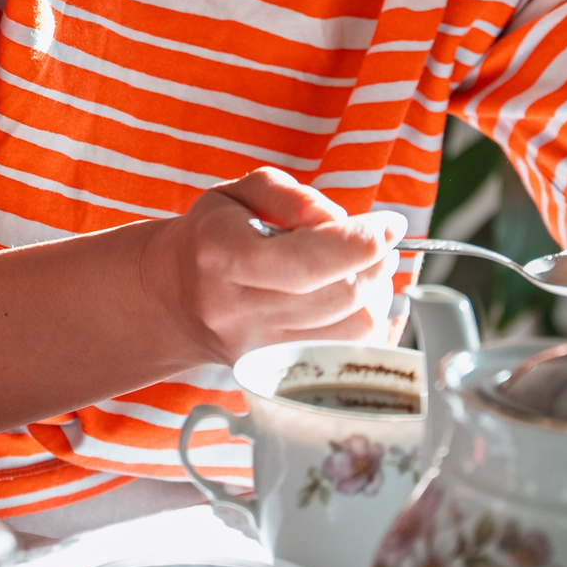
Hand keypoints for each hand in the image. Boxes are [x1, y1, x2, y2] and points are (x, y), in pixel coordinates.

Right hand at [140, 167, 403, 365]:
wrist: (177, 297)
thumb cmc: (214, 237)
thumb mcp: (240, 193)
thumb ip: (293, 196)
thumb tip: (342, 221)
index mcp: (223, 258)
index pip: (307, 262)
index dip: (361, 242)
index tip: (390, 224)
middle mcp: (239, 312)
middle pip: (339, 297)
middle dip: (376, 263)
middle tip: (378, 242)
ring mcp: (259, 351)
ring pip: (352, 331)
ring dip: (375, 295)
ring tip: (363, 270)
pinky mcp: (277, 374)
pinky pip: (348, 355)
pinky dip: (366, 325)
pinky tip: (357, 301)